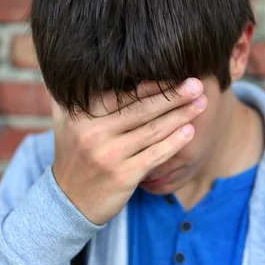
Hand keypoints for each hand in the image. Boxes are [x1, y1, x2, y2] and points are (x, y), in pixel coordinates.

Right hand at [51, 79, 206, 224]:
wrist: (69, 201)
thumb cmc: (74, 154)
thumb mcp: (64, 122)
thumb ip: (67, 94)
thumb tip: (68, 63)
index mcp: (81, 115)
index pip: (122, 94)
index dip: (151, 83)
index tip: (175, 71)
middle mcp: (93, 133)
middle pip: (141, 109)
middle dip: (173, 95)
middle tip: (197, 84)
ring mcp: (109, 155)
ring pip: (152, 131)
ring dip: (180, 116)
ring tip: (201, 103)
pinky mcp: (123, 176)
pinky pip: (155, 155)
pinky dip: (174, 142)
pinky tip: (190, 131)